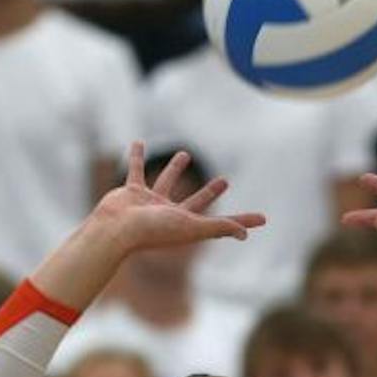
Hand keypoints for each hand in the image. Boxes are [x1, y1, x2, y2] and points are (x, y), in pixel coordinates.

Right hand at [87, 144, 259, 254]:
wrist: (114, 230)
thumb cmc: (152, 230)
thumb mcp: (191, 227)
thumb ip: (218, 228)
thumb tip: (245, 233)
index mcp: (187, 226)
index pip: (221, 223)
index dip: (242, 221)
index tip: (262, 219)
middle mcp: (170, 215)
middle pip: (196, 203)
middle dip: (210, 193)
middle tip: (224, 180)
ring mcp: (150, 204)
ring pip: (166, 182)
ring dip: (175, 169)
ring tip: (185, 154)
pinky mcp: (132, 192)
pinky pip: (136, 170)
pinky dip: (136, 156)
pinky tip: (138, 142)